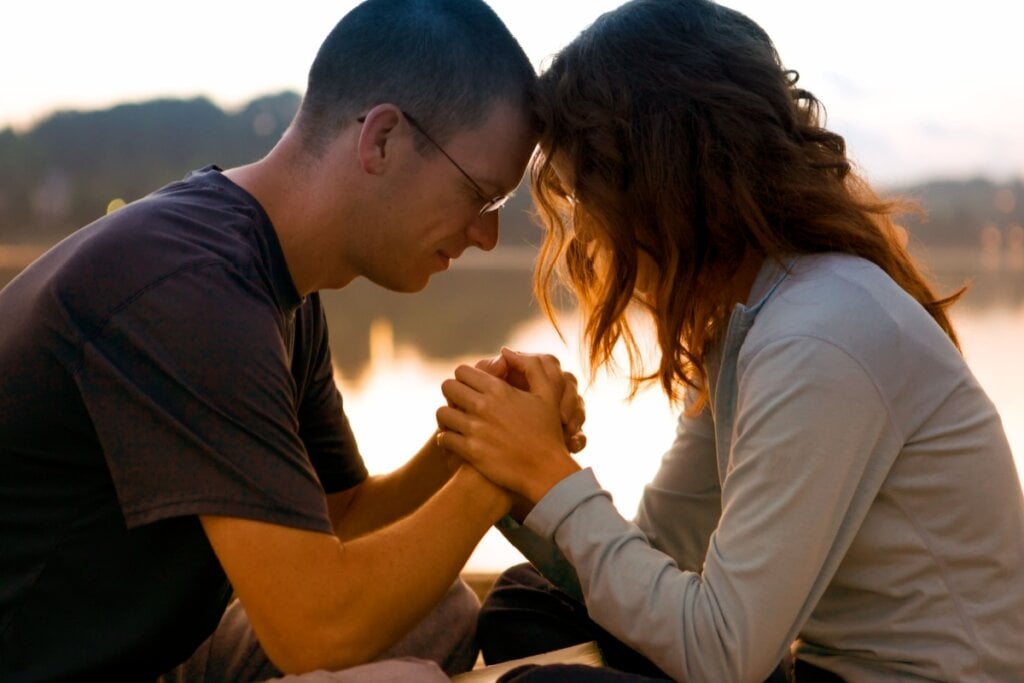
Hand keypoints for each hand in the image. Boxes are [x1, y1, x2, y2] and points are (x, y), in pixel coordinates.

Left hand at [437, 349, 581, 503]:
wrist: (546, 471)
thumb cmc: (547, 432)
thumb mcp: (547, 394)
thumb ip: (531, 366)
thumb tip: (505, 351)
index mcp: (499, 389)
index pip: (462, 371)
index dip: (464, 378)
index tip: (470, 388)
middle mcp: (484, 406)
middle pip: (448, 387)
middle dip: (452, 394)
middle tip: (460, 404)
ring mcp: (475, 429)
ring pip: (442, 413)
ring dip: (446, 417)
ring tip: (455, 423)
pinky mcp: (470, 451)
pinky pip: (444, 438)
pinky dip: (446, 440)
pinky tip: (454, 441)